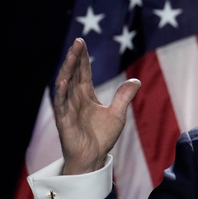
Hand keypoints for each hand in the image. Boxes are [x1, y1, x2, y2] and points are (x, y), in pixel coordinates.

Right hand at [53, 38, 140, 174]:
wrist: (94, 157)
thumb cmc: (102, 137)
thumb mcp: (118, 113)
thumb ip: (124, 96)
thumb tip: (136, 80)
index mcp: (85, 95)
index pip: (83, 72)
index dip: (82, 58)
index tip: (82, 42)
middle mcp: (75, 98)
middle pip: (73, 73)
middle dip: (75, 58)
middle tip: (78, 41)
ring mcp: (68, 108)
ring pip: (65, 84)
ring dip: (67, 69)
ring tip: (71, 55)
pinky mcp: (64, 120)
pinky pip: (61, 104)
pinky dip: (62, 92)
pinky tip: (63, 80)